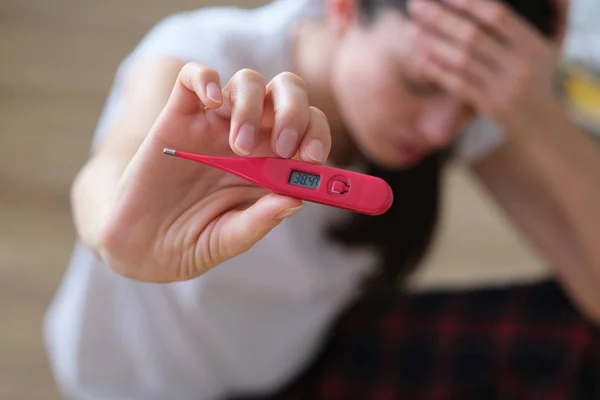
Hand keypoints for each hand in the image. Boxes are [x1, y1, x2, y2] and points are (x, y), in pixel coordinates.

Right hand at [99, 63, 330, 281]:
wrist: (138, 247)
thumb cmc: (189, 243)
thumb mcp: (227, 241)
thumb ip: (258, 222)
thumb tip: (297, 200)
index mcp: (269, 167)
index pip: (308, 131)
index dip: (318, 136)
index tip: (312, 158)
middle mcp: (248, 140)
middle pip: (286, 95)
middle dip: (295, 111)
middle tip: (284, 146)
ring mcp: (213, 126)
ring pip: (247, 82)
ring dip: (252, 104)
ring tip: (238, 146)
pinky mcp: (177, 117)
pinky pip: (193, 77)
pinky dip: (206, 78)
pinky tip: (212, 102)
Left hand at [408, 0, 569, 133]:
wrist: (544, 125)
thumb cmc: (537, 79)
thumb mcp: (546, 48)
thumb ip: (532, 23)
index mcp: (532, 44)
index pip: (496, 15)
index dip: (467, 3)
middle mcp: (520, 64)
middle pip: (472, 35)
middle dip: (440, 18)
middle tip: (415, 6)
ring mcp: (505, 87)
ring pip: (461, 60)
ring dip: (433, 43)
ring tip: (412, 30)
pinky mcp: (491, 106)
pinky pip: (457, 84)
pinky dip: (437, 69)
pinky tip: (420, 57)